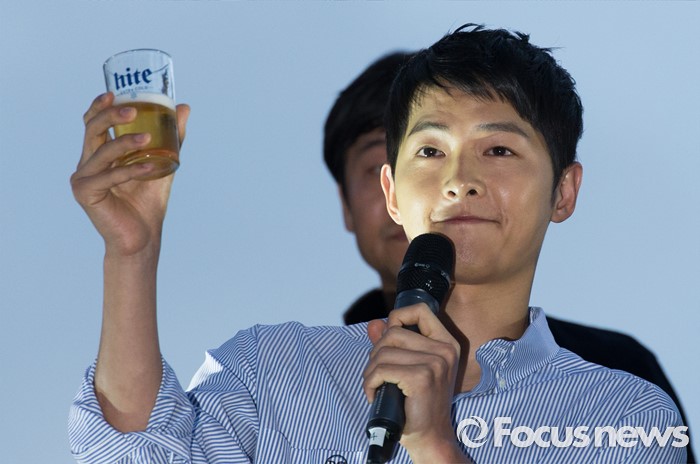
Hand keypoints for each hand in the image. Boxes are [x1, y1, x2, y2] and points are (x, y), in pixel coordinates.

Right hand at [70, 92, 189, 256]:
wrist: (143, 237)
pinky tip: (148, 168)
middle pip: (92, 129)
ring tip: (148, 139)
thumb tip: (183, 107)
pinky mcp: (85, 193)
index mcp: (99, 153)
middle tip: (132, 111)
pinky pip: (109, 176)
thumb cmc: (148, 201)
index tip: (113, 93)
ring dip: (125, 143)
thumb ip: (171, 137)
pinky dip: (129, 170)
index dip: (99, 106)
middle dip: (110, 116)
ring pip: (102, 150)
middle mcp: (87, 162)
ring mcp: (83, 177)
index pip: (92, 123)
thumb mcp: (163, 162)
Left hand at [363, 304, 468, 462]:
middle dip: (376, 352)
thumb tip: (373, 324)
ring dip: (370, 370)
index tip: (388, 339)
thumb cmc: (418, 404)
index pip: (421, 310)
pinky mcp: (421, 378)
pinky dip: (369, 382)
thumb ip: (392, 344)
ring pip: (384, 351)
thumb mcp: (408, 368)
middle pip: (394, 332)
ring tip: (375, 385)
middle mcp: (445, 350)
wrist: (430, 437)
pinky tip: (373, 394)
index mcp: (447, 344)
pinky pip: (382, 370)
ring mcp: (435, 363)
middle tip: (377, 373)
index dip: (398, 317)